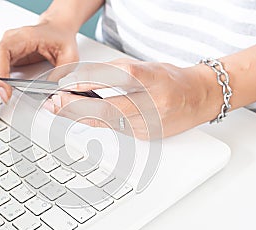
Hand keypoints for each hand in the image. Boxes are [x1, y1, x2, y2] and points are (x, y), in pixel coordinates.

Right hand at [0, 20, 78, 125]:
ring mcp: (0, 51)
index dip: (0, 75)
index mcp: (21, 38)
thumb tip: (52, 93)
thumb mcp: (68, 54)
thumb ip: (61, 73)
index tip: (4, 95)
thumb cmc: (60, 38)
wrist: (55, 28)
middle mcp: (6, 43)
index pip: (2, 55)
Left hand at [48, 59, 218, 138]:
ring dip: (80, 117)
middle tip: (55, 102)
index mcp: (155, 79)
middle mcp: (154, 103)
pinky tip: (79, 118)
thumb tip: (82, 82)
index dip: (92, 81)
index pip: (121, 77)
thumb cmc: (172, 79)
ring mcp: (150, 123)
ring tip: (60, 109)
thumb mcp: (147, 67)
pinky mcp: (146, 136)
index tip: (68, 83)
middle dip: (77, 107)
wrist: (200, 98)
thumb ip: (117, 73)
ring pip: (108, 123)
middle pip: (110, 108)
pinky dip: (95, 122)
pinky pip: (115, 130)